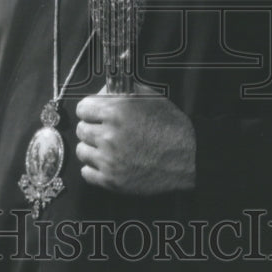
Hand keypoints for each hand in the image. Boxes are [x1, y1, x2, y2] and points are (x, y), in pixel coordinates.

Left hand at [75, 83, 195, 194]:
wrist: (189, 158)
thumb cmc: (171, 127)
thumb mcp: (150, 98)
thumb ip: (123, 91)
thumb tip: (103, 90)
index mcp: (116, 111)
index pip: (83, 108)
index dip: (90, 109)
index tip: (95, 114)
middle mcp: (109, 135)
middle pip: (81, 129)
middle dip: (92, 128)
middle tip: (104, 131)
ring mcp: (109, 160)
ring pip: (81, 151)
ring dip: (92, 148)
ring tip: (107, 148)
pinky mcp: (112, 180)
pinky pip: (86, 173)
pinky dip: (94, 168)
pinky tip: (108, 163)